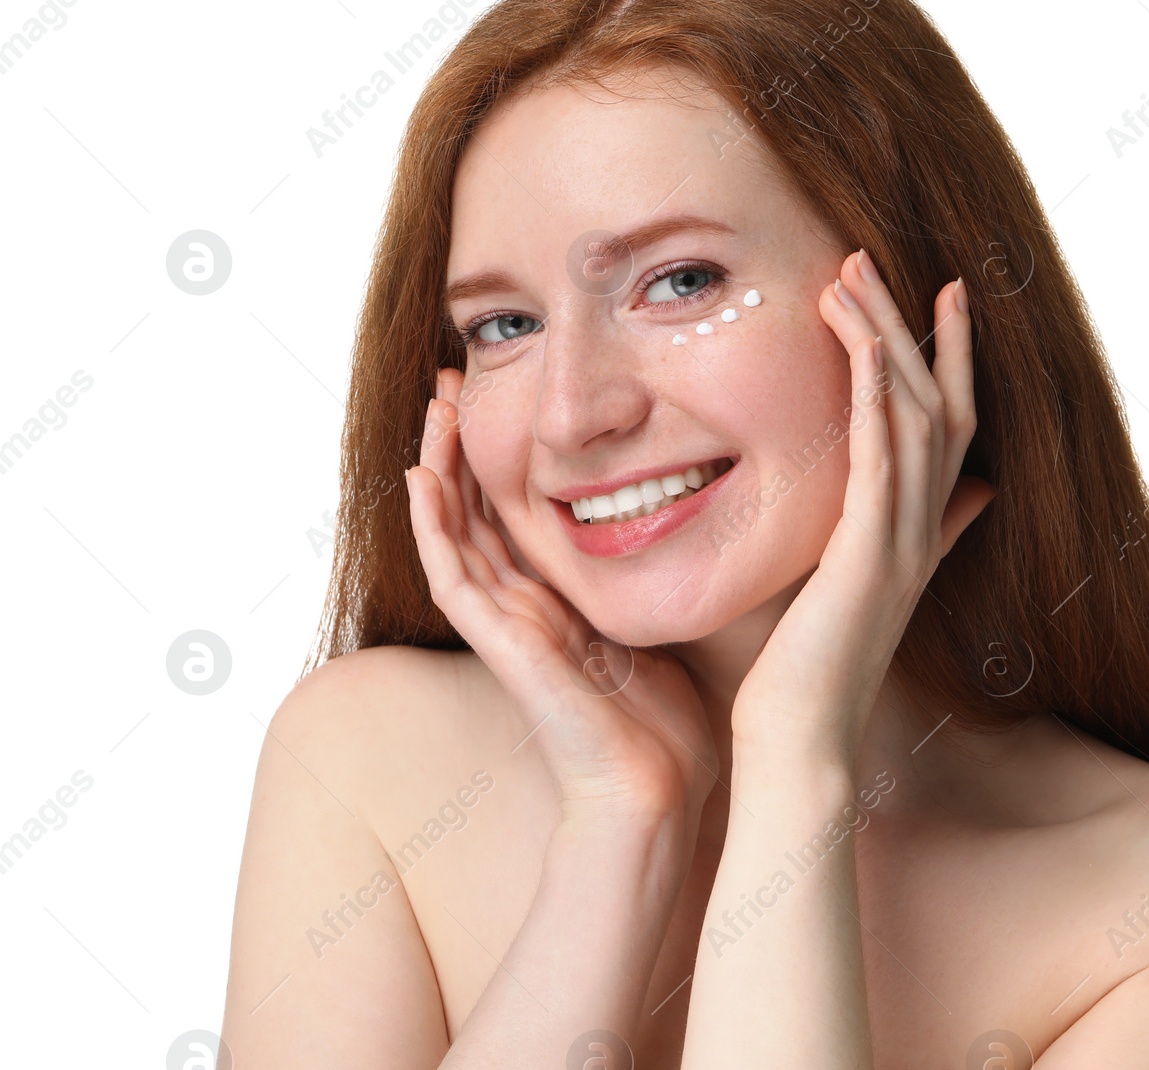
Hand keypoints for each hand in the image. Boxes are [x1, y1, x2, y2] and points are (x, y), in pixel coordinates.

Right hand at [405, 369, 718, 837]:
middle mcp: (524, 609)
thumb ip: (661, 584)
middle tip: (454, 382)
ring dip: (439, 469)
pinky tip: (420, 479)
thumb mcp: (667, 628)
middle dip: (464, 447)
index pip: (517, 515)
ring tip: (435, 408)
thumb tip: (702, 529)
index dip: (504, 458)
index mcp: (559, 604)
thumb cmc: (670, 725)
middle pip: (476, 513)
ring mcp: (506, 628)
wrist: (657, 792)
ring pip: (455, 533)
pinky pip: (453, 579)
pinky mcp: (501, 647)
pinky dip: (433, 529)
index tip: (506, 397)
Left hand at [729, 250, 994, 765]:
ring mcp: (903, 539)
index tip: (941, 295)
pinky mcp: (870, 551)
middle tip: (885, 258)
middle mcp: (924, 528)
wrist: (803, 738)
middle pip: (939, 403)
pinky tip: (860, 343)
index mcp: (919, 533)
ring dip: (884, 337)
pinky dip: (873, 392)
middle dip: (915, 326)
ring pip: (911, 414)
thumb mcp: (866, 585)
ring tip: (851, 272)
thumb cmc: (813, 668)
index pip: (950, 426)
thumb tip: (972, 495)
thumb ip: (917, 535)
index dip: (951, 357)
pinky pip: (880, 456)